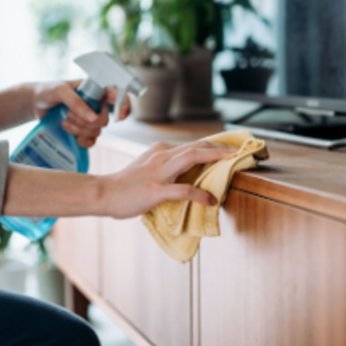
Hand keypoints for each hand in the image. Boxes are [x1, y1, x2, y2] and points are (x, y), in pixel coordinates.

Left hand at [32, 80, 132, 148]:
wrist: (34, 104)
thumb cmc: (47, 91)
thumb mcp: (60, 91)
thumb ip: (76, 101)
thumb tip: (92, 118)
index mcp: (95, 90)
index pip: (118, 96)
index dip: (124, 106)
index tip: (119, 117)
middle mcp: (95, 105)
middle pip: (105, 120)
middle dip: (87, 122)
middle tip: (69, 114)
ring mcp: (89, 119)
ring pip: (97, 132)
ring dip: (81, 131)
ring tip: (64, 123)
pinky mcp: (82, 131)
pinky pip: (91, 142)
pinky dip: (84, 142)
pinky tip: (74, 138)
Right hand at [99, 140, 237, 218]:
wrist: (104, 193)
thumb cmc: (126, 184)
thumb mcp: (147, 167)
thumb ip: (166, 166)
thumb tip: (188, 172)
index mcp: (160, 150)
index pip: (193, 144)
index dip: (214, 145)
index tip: (231, 148)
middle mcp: (161, 156)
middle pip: (197, 146)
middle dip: (221, 147)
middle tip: (241, 150)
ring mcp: (158, 172)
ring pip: (192, 158)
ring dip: (216, 158)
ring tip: (234, 162)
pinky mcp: (156, 190)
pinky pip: (183, 189)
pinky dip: (200, 194)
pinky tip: (211, 200)